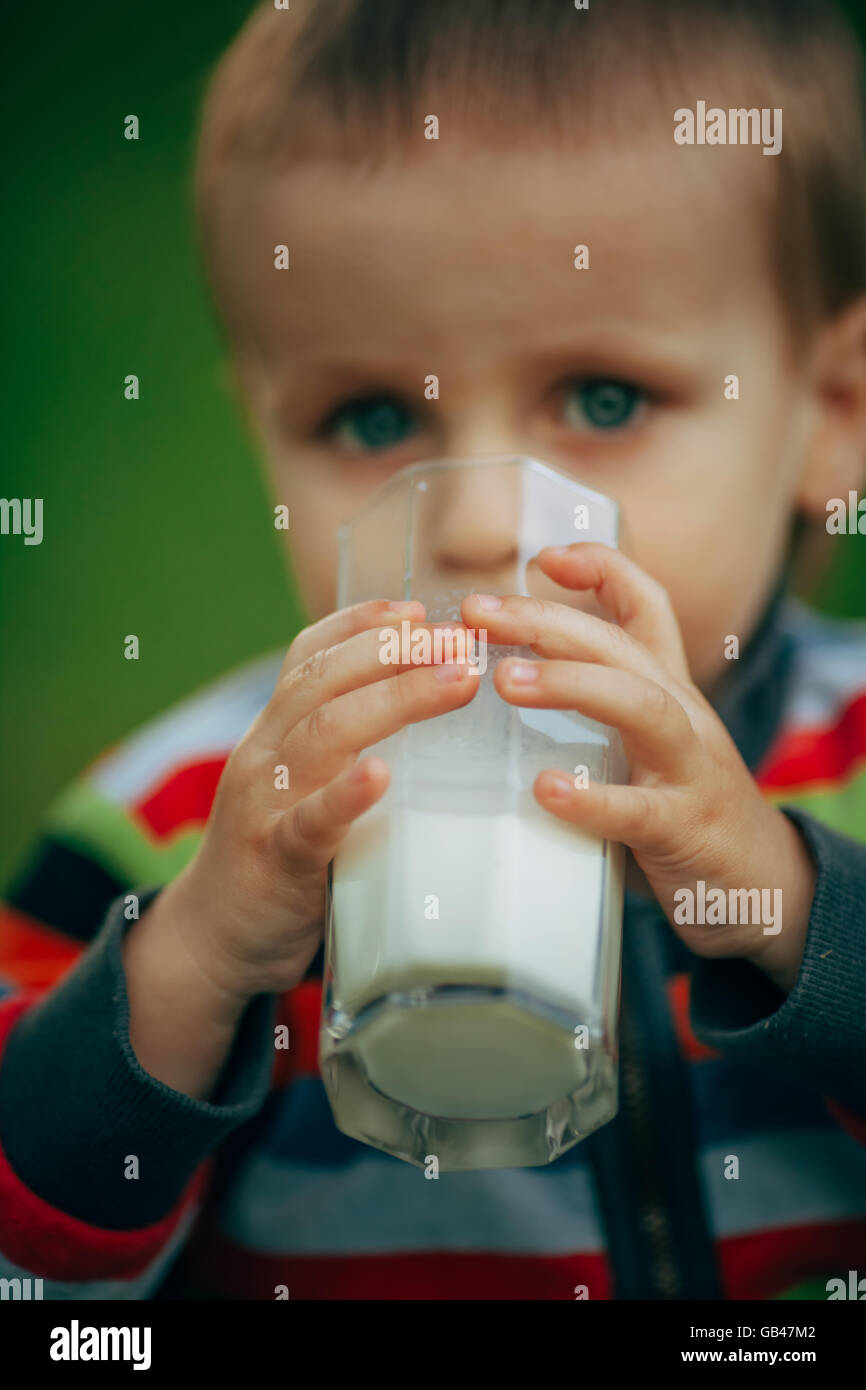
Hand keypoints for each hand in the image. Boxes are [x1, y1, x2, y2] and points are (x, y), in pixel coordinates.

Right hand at [158, 599, 479, 1005]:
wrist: (212, 939)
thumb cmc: (278, 855)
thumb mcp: (301, 783)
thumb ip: (341, 745)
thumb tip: (422, 704)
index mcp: (275, 731)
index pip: (310, 655)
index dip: (365, 624)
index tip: (420, 609)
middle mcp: (265, 753)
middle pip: (326, 680)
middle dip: (398, 651)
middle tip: (462, 642)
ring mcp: (265, 805)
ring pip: (325, 733)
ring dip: (395, 699)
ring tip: (453, 682)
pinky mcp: (275, 860)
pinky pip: (309, 821)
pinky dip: (345, 795)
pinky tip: (379, 776)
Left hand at [461, 544, 815, 994]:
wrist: (761, 888)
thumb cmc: (682, 810)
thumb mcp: (646, 745)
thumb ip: (595, 715)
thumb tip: (500, 684)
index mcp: (669, 690)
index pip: (647, 607)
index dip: (603, 569)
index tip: (544, 556)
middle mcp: (684, 715)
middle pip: (620, 646)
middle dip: (546, 619)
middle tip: (477, 613)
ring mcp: (689, 770)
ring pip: (639, 706)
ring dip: (570, 684)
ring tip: (505, 680)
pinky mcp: (685, 830)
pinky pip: (638, 809)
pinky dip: (591, 798)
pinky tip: (546, 790)